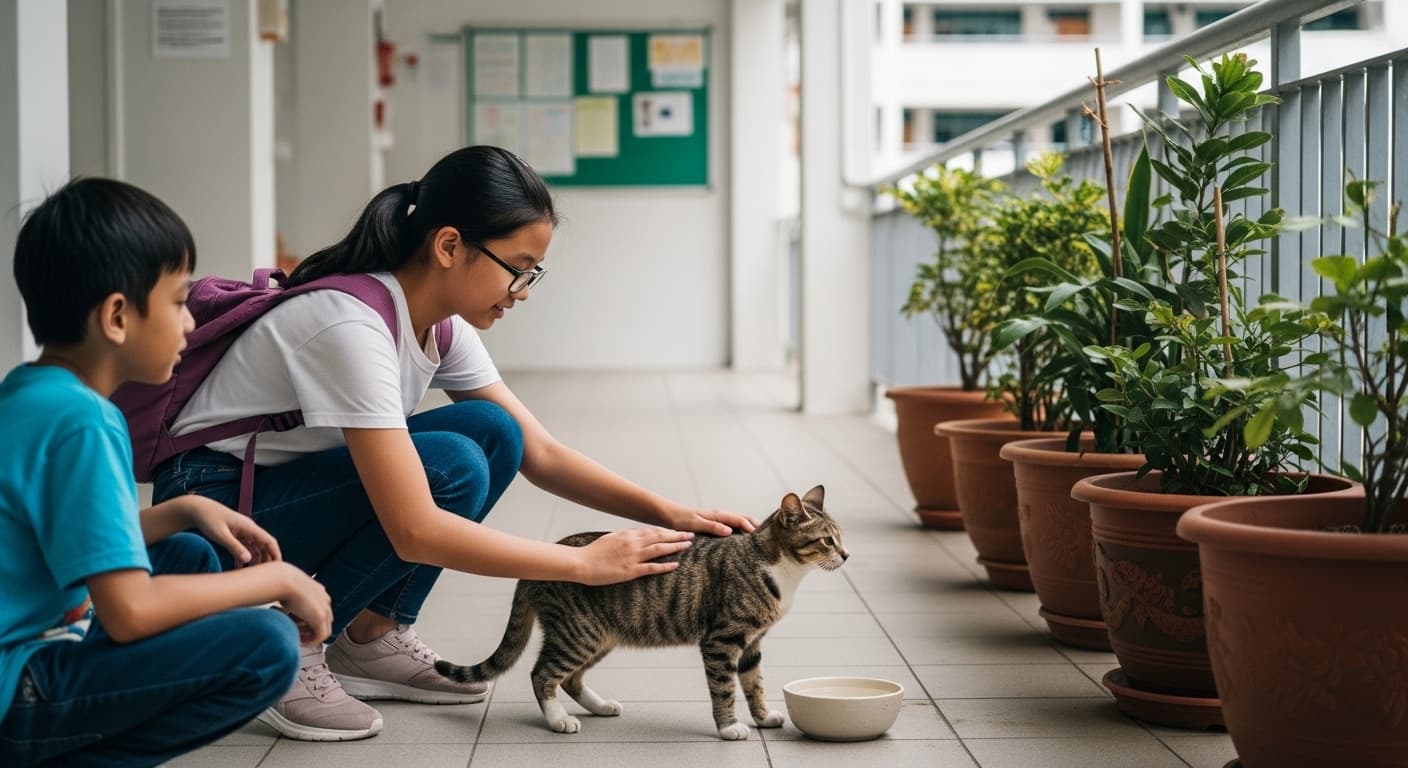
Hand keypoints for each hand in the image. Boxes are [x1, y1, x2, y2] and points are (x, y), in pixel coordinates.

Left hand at [182, 495, 280, 566]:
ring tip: (257, 575)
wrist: (198, 510)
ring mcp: (244, 532)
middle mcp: (249, 529)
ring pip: (257, 547)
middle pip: (265, 546)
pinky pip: (248, 547)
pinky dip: (249, 557)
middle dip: (268, 559)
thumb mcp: (221, 535)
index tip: (278, 568)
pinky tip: (246, 567)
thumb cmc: (209, 520)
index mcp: (249, 527)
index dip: (275, 554)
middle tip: (267, 577)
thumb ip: (235, 547)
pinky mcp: (237, 535)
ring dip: (259, 559)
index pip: (269, 541)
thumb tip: (248, 560)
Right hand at [276, 563, 332, 643]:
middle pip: (324, 621)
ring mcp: (324, 608)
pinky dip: (312, 641)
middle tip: (299, 635)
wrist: (283, 580)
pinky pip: (321, 636)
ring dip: (311, 636)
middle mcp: (324, 599)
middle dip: (311, 629)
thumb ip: (293, 600)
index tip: (298, 625)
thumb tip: (286, 609)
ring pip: (323, 629)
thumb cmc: (281, 584)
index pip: (320, 610)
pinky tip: (301, 642)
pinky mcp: (320, 617)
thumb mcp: (289, 591)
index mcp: (318, 591)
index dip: (309, 620)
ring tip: (298, 638)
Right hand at [573, 528, 694, 585]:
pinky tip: (676, 564)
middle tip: (690, 534)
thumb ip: (625, 537)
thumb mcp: (610, 539)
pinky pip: (652, 567)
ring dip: (675, 546)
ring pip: (659, 549)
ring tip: (688, 545)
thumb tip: (636, 536)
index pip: (652, 530)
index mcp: (627, 534)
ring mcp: (632, 556)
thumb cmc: (593, 552)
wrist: (581, 562)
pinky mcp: (630, 570)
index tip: (678, 530)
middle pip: (660, 537)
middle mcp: (632, 543)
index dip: (667, 530)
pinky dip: (665, 565)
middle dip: (677, 535)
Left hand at [665, 505, 758, 536]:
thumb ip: (712, 526)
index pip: (741, 520)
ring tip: (759, 541)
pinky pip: (733, 526)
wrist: (669, 515)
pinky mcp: (715, 524)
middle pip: (744, 519)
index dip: (752, 528)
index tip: (762, 537)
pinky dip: (741, 531)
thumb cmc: (680, 520)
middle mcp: (721, 515)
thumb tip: (730, 531)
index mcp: (718, 515)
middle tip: (768, 538)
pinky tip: (742, 542)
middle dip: (756, 526)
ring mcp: (719, 519)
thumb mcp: (695, 524)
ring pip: (740, 522)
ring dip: (750, 528)